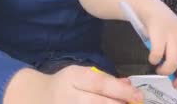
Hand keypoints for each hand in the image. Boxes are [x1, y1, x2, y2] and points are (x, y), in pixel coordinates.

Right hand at [5, 65, 143, 103]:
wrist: (37, 97)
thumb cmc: (65, 85)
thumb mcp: (81, 75)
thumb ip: (105, 79)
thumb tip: (129, 85)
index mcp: (73, 77)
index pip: (99, 83)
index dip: (121, 90)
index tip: (138, 95)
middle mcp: (67, 96)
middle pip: (96, 103)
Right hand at [140, 0, 176, 94]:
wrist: (152, 9)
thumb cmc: (165, 30)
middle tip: (173, 84)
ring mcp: (172, 35)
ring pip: (172, 62)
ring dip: (164, 70)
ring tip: (159, 67)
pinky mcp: (158, 32)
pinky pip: (157, 54)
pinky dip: (154, 59)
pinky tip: (152, 57)